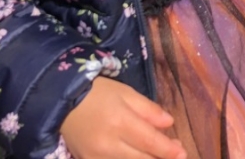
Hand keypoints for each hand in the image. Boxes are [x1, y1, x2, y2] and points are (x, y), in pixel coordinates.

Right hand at [61, 77, 186, 158]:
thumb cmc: (97, 93)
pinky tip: (138, 156)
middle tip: (178, 155)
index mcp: (120, 122)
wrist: (61, 102)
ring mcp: (97, 157)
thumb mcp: (125, 93)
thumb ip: (148, 109)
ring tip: (159, 156)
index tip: (182, 152)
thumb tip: (169, 123)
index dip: (169, 150)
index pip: (150, 142)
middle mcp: (109, 144)